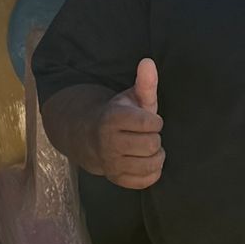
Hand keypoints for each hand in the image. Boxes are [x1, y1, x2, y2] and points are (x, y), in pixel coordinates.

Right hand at [95, 58, 163, 188]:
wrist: (88, 137)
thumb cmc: (118, 115)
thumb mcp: (131, 97)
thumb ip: (145, 82)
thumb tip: (149, 62)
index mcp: (113, 119)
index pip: (150, 124)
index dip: (155, 121)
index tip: (149, 120)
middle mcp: (109, 143)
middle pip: (152, 145)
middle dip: (155, 139)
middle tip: (146, 135)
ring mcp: (111, 163)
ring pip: (150, 165)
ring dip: (156, 157)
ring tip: (148, 149)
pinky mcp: (116, 179)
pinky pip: (145, 181)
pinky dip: (151, 173)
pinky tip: (145, 162)